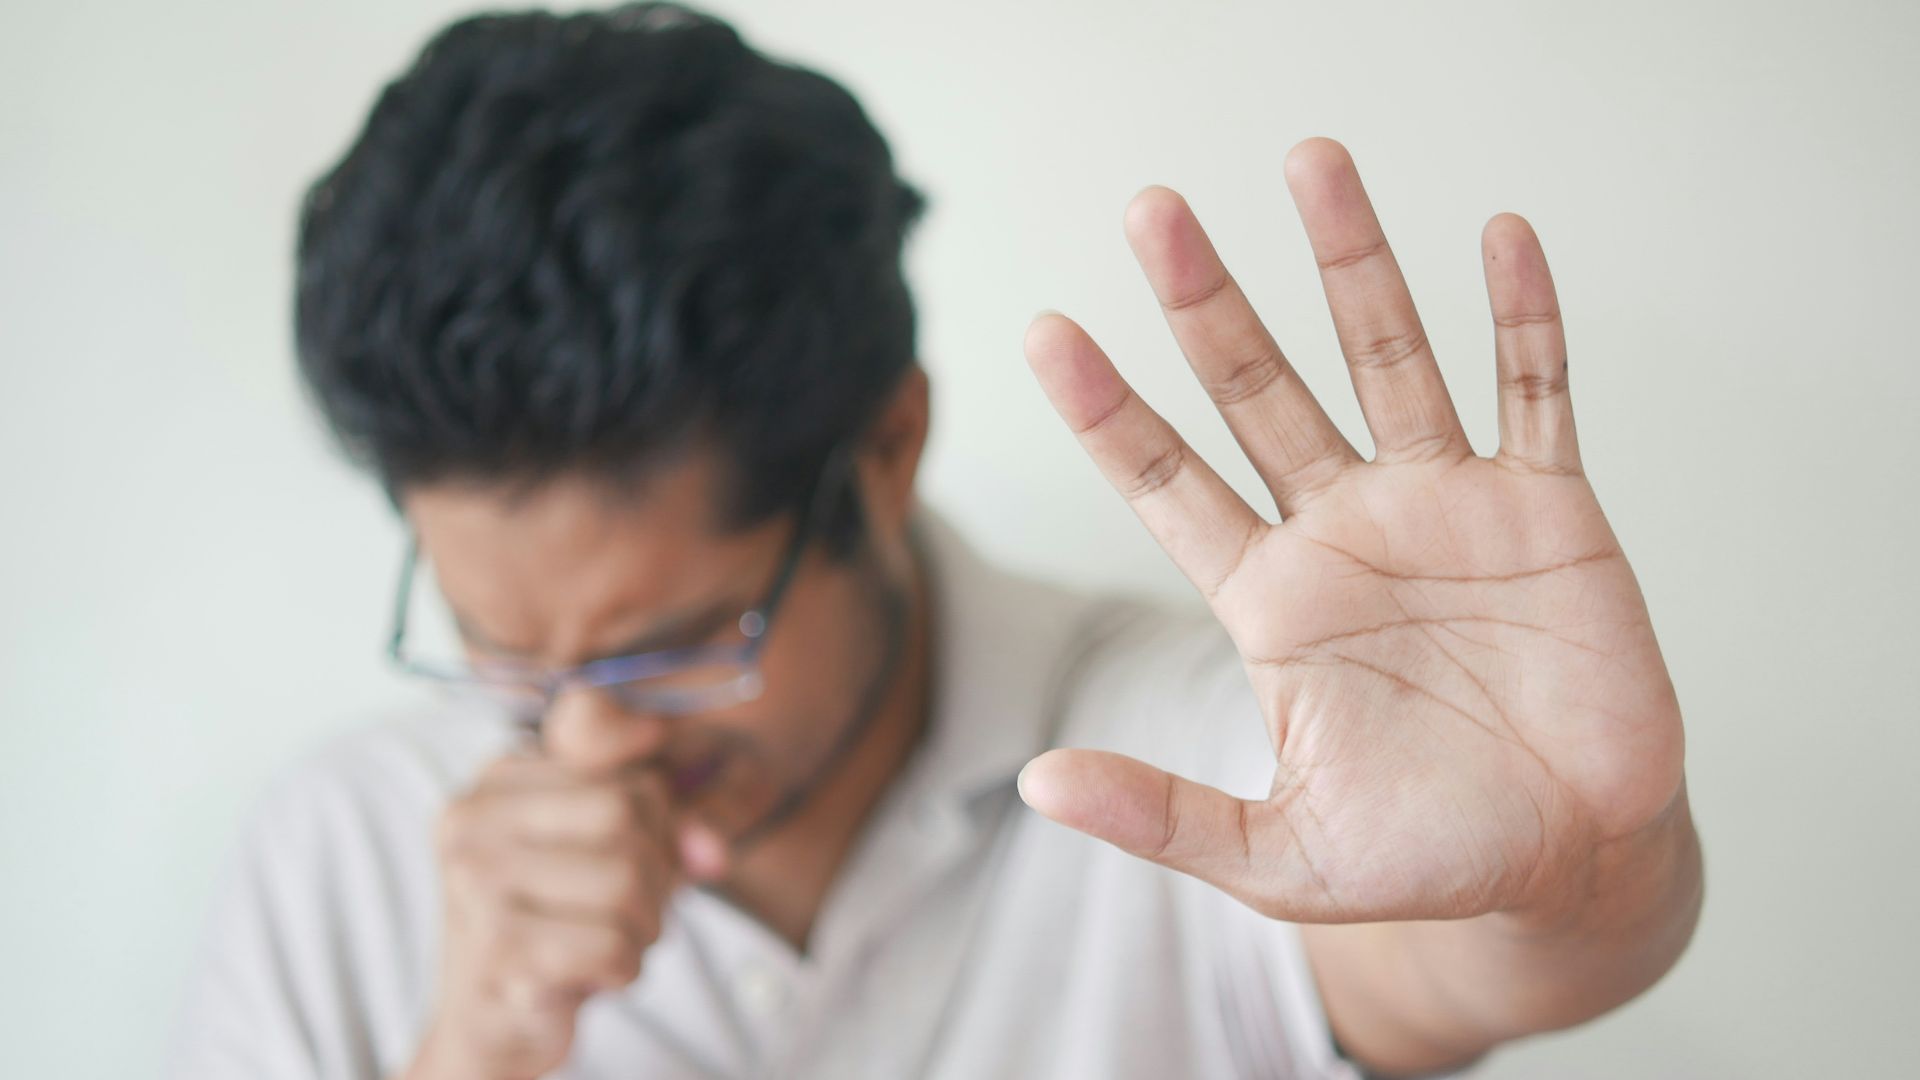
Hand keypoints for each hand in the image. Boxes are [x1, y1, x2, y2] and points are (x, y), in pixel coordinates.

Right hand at [405, 755, 715, 1079]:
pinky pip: (611, 945)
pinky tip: (595, 975)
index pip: (631, 780)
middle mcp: (473, 820)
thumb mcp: (609, 852)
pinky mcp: (496, 948)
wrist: (491, 1021)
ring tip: (614, 943)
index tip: (643, 866)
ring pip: (624, 881)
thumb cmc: (557, 924)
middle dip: (656, 877)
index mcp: (498, 781)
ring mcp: (476, 882)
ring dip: (644, 928)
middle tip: (635, 914)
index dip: (663, 832)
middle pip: (625, 817)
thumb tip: (713, 850)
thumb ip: (668, 826)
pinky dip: (625, 968)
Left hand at [1017, 137, 1685, 926]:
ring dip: (1352, 263)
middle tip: (1152, 212)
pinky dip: (1523, 318)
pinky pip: (1535, 391)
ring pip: (1387, 357)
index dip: (1108, 410)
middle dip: (1207, 302)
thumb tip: (1035, 784)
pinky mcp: (1547, 510)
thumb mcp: (1279, 856)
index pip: (1168, 482)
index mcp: (1271, 599)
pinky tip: (1500, 238)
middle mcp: (1344, 529)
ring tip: (1310, 163)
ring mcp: (1445, 507)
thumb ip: (1163, 814)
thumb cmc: (1424, 858)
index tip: (1045, 332)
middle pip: (1259, 390)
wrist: (1570, 862)